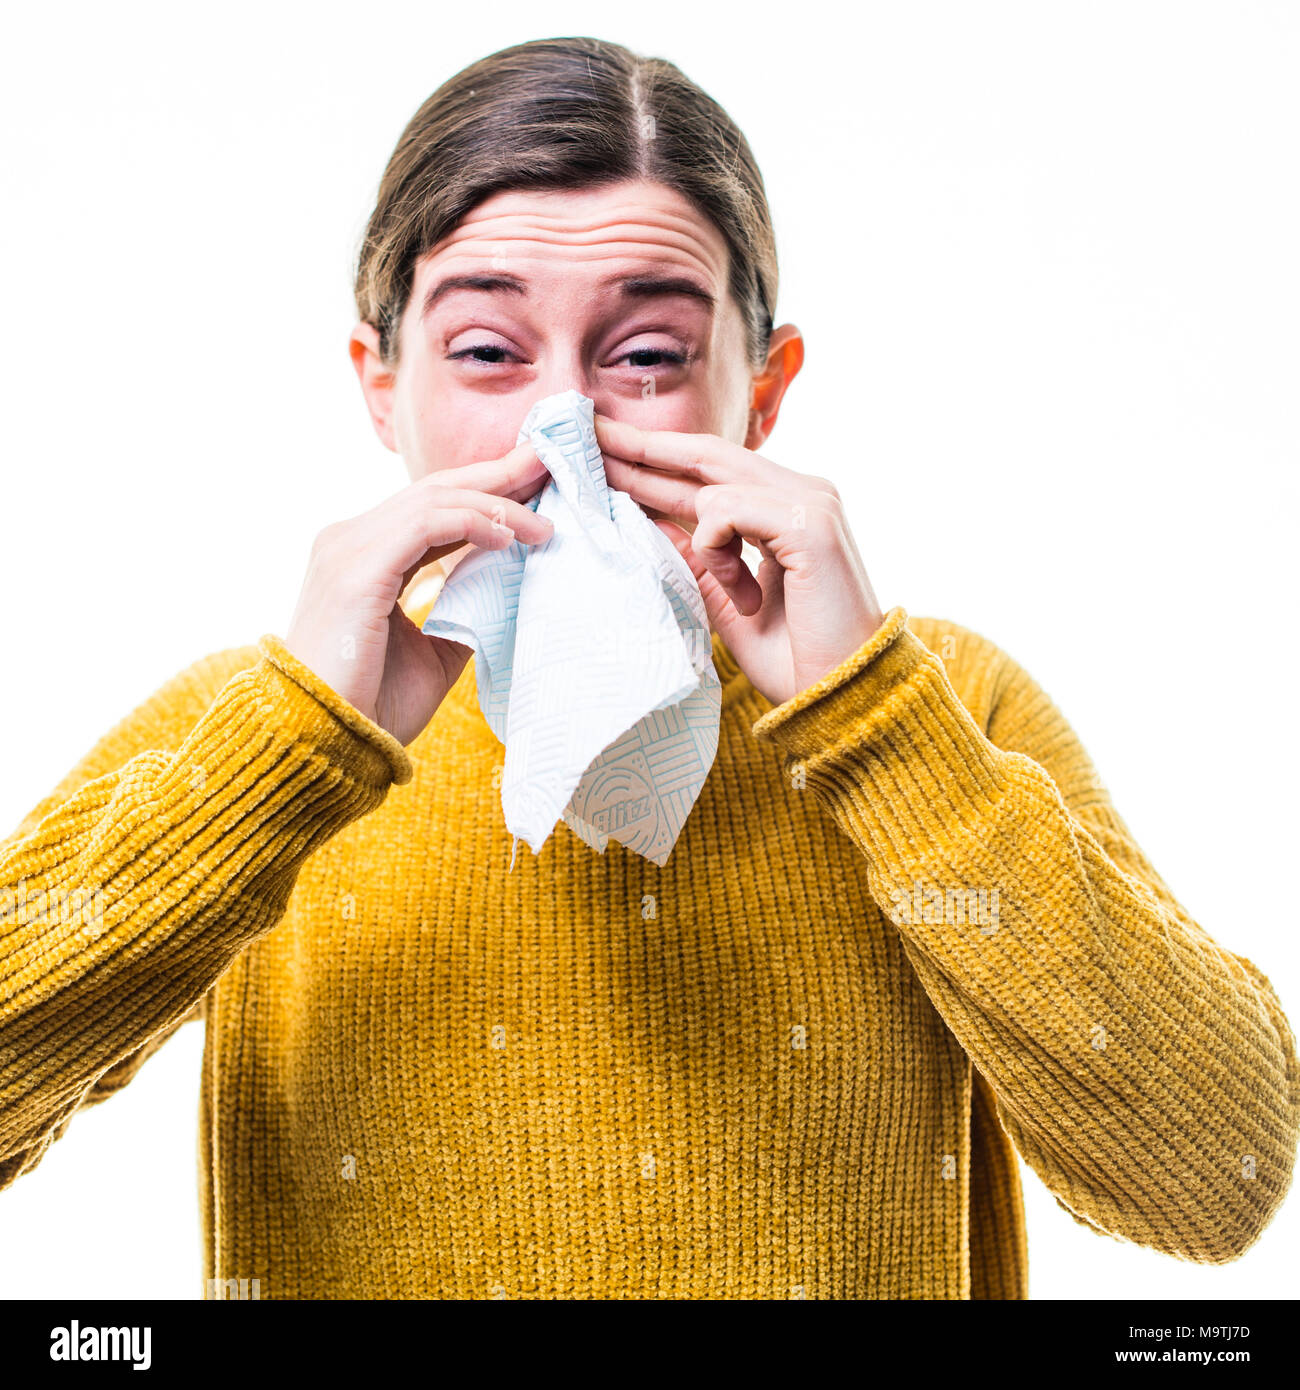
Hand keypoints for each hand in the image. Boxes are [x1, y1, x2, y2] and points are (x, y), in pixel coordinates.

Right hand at [284, 444, 553, 745]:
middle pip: (435, 489)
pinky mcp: (356, 569)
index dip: (485, 492)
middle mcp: (350, 540)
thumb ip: (463, 610)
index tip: (535, 485)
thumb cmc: (371, 704)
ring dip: (496, 504)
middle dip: (497, 475)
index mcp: (363, 556)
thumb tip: (508, 587)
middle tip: (549, 464)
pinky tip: (508, 538)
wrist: (324, 741)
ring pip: (435, 500)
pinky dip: (472, 523)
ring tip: (543, 523)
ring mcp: (347, 549)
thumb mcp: (434, 651)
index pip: (432, 506)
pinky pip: (425, 526)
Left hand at [594, 415, 884, 706]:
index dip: (657, 461)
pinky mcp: (810, 523)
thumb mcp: (727, 602)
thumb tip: (651, 524)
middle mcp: (804, 493)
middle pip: (706, 452)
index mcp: (787, 509)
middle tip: (589, 435)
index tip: (606, 453)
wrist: (841, 698)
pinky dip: (719, 549)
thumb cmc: (795, 658)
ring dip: (706, 543)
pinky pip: (728, 509)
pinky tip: (747, 594)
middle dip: (643, 447)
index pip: (711, 470)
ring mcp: (812, 502)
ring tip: (737, 594)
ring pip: (715, 479)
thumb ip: (698, 560)